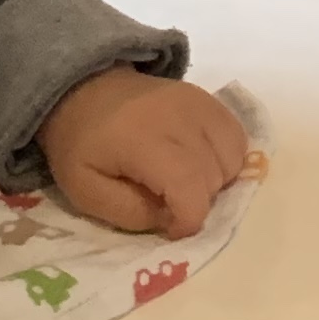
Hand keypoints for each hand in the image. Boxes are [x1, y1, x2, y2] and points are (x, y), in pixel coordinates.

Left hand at [39, 67, 251, 235]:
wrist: (84, 90)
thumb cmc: (81, 145)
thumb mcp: (85, 192)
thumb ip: (129, 214)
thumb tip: (171, 220)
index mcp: (144, 142)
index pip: (190, 188)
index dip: (189, 220)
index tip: (172, 229)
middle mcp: (180, 118)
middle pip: (213, 178)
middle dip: (195, 203)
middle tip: (167, 203)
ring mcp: (199, 104)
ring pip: (232, 159)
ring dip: (214, 182)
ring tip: (183, 182)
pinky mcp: (208, 99)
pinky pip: (237, 138)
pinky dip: (226, 159)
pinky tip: (200, 163)